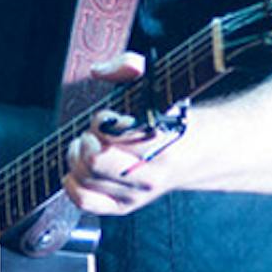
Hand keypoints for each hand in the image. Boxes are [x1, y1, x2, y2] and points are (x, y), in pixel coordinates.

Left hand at [63, 53, 184, 216]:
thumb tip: (98, 70)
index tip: (110, 116)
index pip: (114, 136)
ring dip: (77, 157)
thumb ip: (129, 66)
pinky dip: (72, 185)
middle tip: (93, 131)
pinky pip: (87, 202)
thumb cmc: (174, 120)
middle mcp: (150, 174)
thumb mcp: (159, 85)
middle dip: (86, 140)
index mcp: (162, 143)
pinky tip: (76, 169)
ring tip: (86, 145)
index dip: (103, 121)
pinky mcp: (126, 206)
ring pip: (86, 179)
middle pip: (95, 161)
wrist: (199, 153)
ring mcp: (137, 194)